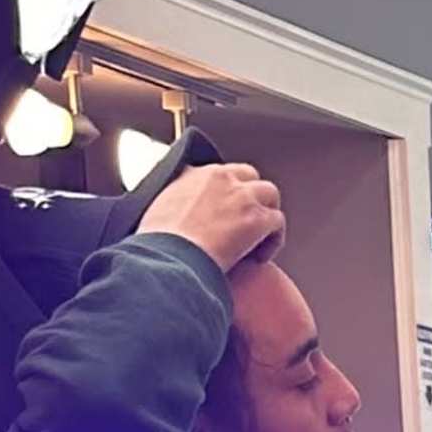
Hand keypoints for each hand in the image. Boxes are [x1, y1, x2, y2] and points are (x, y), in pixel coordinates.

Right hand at [143, 159, 283, 275]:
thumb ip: (168, 205)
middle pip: (248, 176)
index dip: (226, 192)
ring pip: (269, 194)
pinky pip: (278, 222)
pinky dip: (273, 240)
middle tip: (246, 222)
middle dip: (251, 196)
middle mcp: (220, 177)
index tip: (224, 211)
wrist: (171, 258)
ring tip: (258, 239)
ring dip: (266, 214)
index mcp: (192, 174)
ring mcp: (241, 195)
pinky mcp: (257, 218)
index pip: (219, 172)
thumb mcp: (154, 212)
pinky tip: (260, 257)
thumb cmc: (158, 245)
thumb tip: (169, 217)